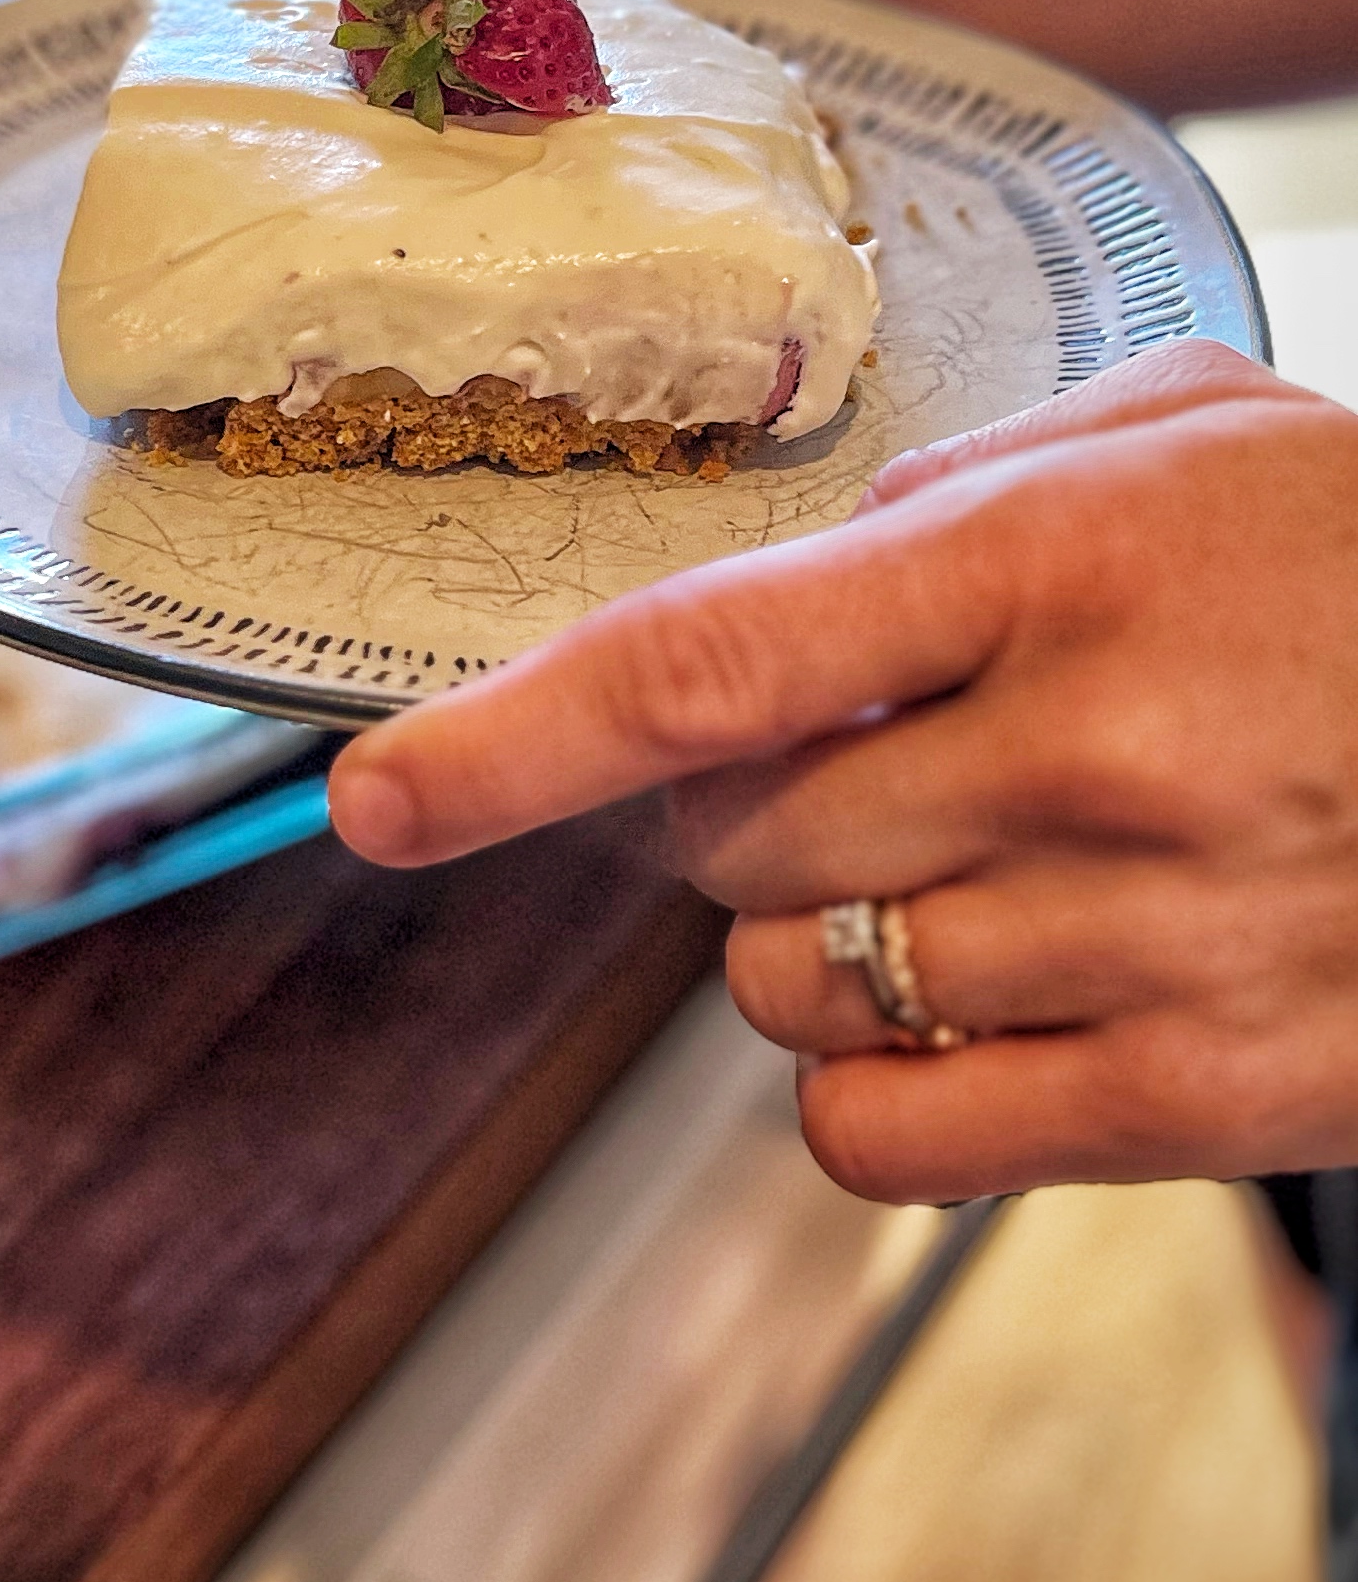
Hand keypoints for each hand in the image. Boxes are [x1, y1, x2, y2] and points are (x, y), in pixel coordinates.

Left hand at [323, 341, 1357, 1203]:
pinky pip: (890, 1140)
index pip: (701, 665)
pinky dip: (880, 1085)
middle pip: (724, 846)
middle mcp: (1090, 758)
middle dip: (736, 811)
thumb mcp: (1175, 441)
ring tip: (987, 862)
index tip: (370, 799)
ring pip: (791, 992)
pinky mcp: (1211, 1095)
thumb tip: (743, 615)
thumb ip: (938, 509)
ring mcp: (1153, 941)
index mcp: (1052, 564)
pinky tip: (991, 993)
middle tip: (884, 754)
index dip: (504, 742)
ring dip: (817, 940)